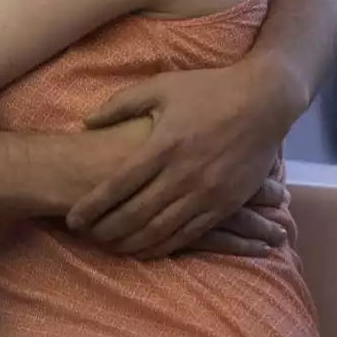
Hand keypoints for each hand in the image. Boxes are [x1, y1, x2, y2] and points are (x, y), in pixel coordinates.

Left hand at [66, 62, 293, 260]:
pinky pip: (190, 235)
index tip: (73, 218)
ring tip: (110, 247)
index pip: (117, 185)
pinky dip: (164, 246)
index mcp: (163, 145)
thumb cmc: (209, 89)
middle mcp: (182, 174)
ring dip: (131, 243)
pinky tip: (147, 250)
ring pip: (160, 230)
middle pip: (135, 214)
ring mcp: (206, 193)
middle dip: (106, 230)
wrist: (264, 101)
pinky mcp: (225, 204)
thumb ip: (121, 104)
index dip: (92, 206)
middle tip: (87, 236)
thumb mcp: (161, 86)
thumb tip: (86, 122)